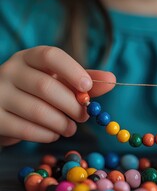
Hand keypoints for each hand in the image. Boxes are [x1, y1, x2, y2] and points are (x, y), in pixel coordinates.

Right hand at [0, 46, 115, 145]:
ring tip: (70, 128)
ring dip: (62, 123)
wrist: (4, 111)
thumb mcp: (60, 82)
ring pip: (37, 110)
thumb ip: (84, 81)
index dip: (72, 71)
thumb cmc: (38, 93)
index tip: (88, 86)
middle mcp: (10, 71)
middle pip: (46, 86)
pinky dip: (47, 134)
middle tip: (84, 116)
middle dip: (72, 105)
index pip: (50, 56)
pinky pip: (26, 129)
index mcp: (29, 58)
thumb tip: (112, 80)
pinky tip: (54, 134)